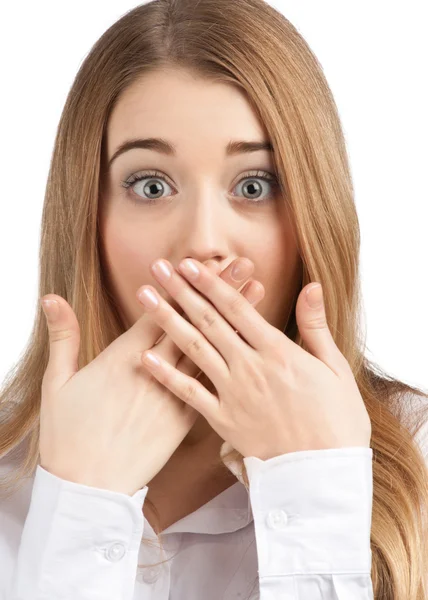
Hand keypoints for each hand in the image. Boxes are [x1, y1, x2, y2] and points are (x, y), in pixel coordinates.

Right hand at [39, 258, 263, 495]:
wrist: (88, 489)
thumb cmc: (68, 435)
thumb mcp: (57, 383)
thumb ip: (62, 337)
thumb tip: (51, 298)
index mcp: (123, 358)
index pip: (158, 312)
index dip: (181, 284)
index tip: (200, 261)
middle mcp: (154, 373)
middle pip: (192, 323)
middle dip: (218, 291)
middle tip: (242, 265)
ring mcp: (173, 396)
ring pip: (210, 349)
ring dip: (233, 319)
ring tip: (254, 295)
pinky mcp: (184, 420)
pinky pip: (212, 385)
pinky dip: (229, 361)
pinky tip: (248, 347)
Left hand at [138, 258, 371, 460]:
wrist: (325, 475)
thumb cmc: (337, 420)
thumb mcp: (335, 368)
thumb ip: (315, 326)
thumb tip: (311, 286)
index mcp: (277, 351)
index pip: (237, 307)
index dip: (211, 283)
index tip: (190, 263)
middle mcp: (250, 367)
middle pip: (209, 321)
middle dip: (182, 291)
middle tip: (158, 267)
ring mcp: (233, 394)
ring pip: (194, 349)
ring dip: (167, 320)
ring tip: (145, 297)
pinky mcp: (223, 421)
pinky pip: (189, 395)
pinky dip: (166, 376)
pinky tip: (145, 357)